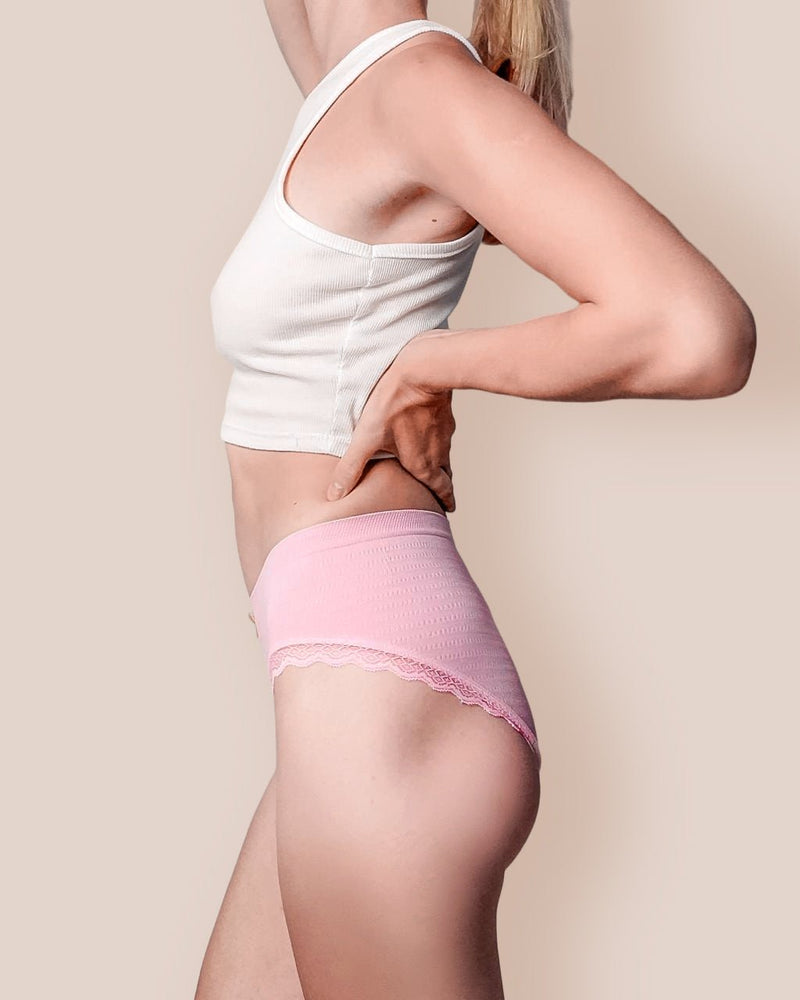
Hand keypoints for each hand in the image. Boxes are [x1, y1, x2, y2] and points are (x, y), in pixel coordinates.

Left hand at [325, 332, 455, 511]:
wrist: (423, 369)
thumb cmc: (394, 405)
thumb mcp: (366, 439)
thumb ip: (350, 468)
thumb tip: (334, 495)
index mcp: (422, 464)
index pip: (440, 490)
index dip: (444, 501)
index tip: (449, 508)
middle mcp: (438, 451)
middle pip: (445, 475)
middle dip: (443, 486)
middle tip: (443, 493)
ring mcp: (444, 432)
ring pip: (445, 453)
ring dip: (441, 463)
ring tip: (432, 465)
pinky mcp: (444, 412)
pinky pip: (443, 432)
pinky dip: (438, 439)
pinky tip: (428, 430)